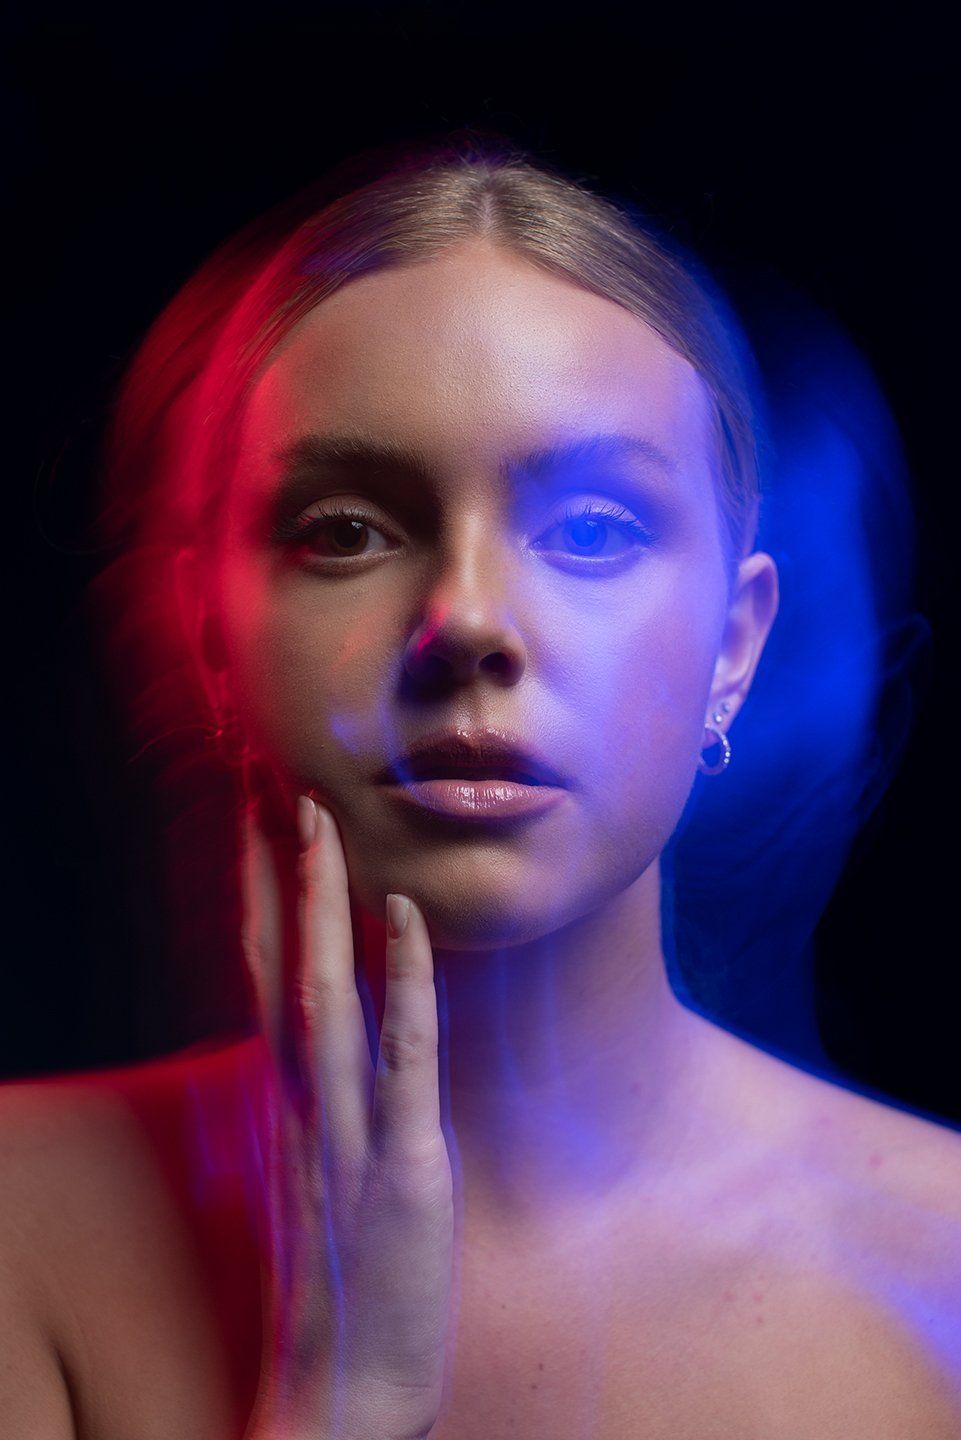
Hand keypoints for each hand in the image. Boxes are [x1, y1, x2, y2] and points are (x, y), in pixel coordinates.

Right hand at [240, 791, 453, 1439]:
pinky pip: (402, 1057)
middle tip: (273, 786)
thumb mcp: (328, 1178)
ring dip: (322, 903)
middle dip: (280, 875)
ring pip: (325, 995)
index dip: (265, 901)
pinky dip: (404, 982)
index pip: (270, 980)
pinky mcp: (401, 1166)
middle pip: (283, 967)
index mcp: (291, 1106)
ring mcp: (349, 1132)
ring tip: (316, 820)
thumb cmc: (345, 1280)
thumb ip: (327, 1108)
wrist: (346, 1395)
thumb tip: (334, 1046)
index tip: (261, 827)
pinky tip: (405, 915)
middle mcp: (303, 1106)